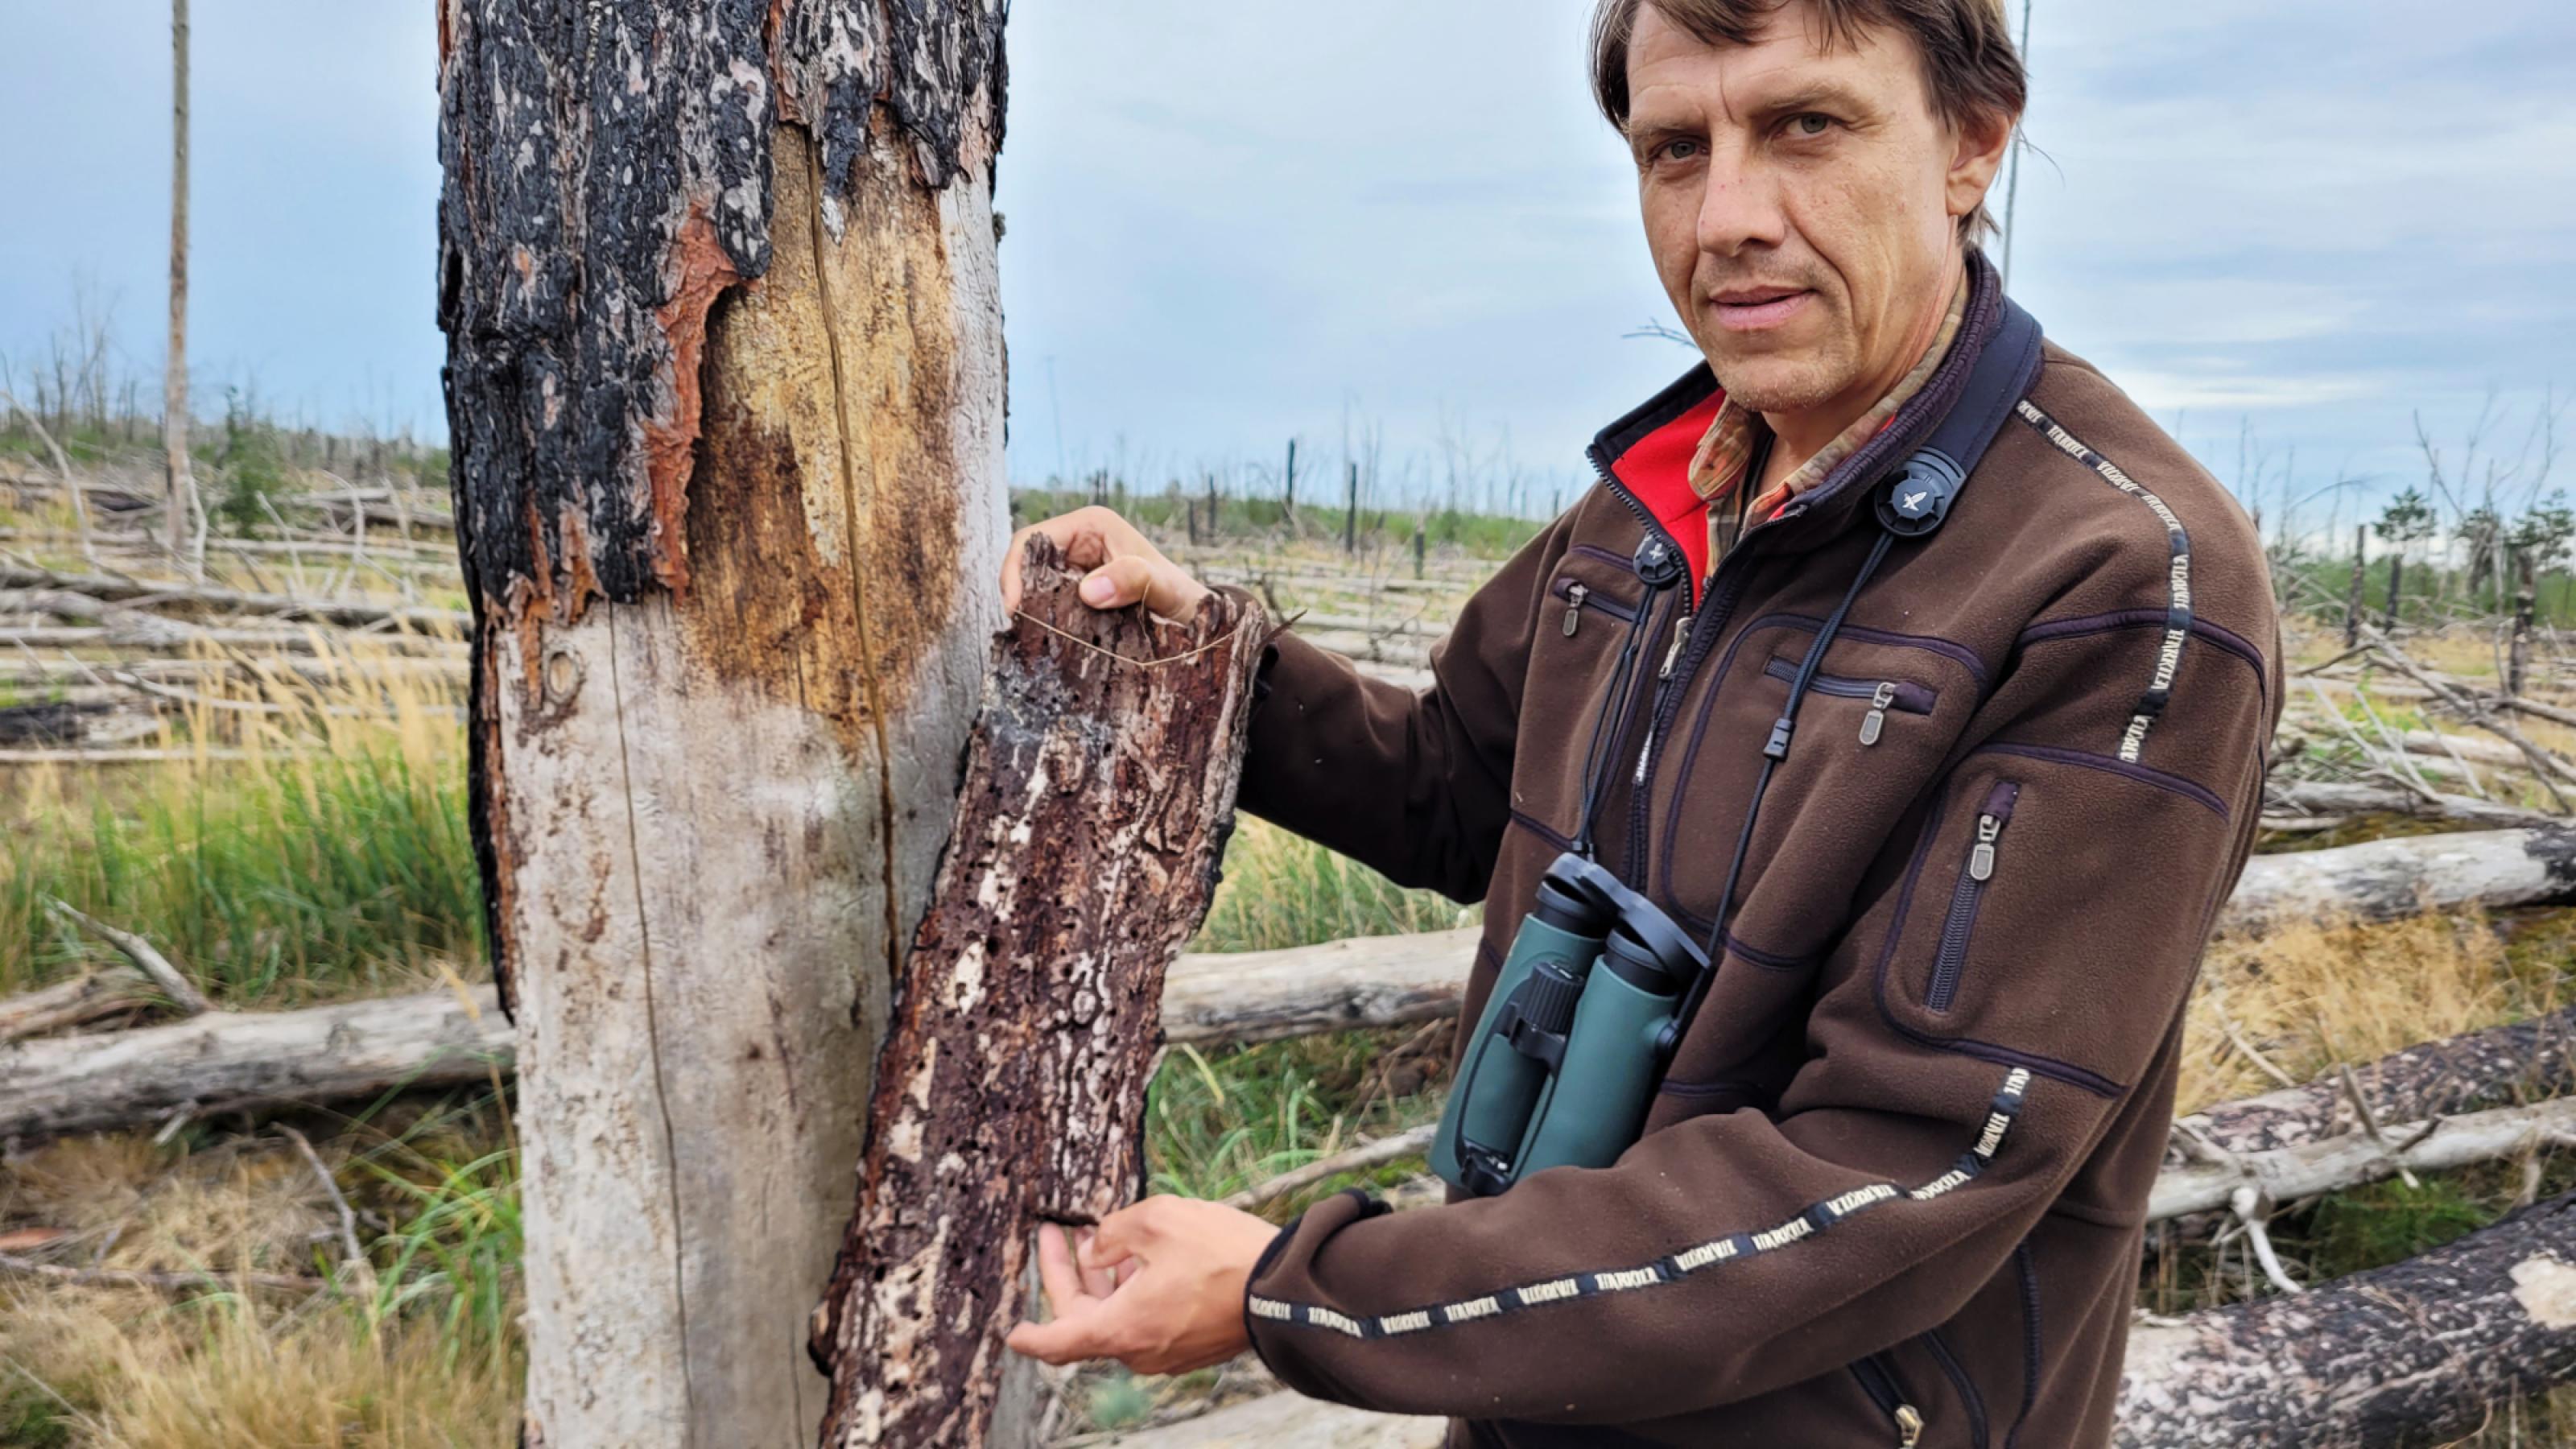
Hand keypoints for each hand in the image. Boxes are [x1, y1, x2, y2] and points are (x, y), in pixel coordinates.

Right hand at [1000, 506, 1210, 623]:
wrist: (1197, 621)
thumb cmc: (1184, 598)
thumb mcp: (1164, 587)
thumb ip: (1133, 580)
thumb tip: (1088, 590)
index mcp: (1091, 525)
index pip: (1032, 540)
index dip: (1014, 572)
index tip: (1015, 609)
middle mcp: (1078, 543)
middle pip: (1026, 565)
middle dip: (1019, 595)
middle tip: (1024, 632)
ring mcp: (1076, 569)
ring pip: (1034, 588)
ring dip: (1032, 613)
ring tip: (1036, 642)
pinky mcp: (1077, 594)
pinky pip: (1048, 606)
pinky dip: (1045, 623)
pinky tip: (1050, 643)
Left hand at [1003, 1195, 1278, 1375]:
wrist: (1287, 1287)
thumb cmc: (1222, 1254)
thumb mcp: (1158, 1220)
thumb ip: (1113, 1231)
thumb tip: (1095, 1247)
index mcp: (1122, 1328)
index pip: (1057, 1341)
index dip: (1029, 1336)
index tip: (1011, 1332)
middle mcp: (1140, 1350)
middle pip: (1086, 1320)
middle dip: (1069, 1275)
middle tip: (1059, 1233)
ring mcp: (1168, 1351)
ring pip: (1118, 1318)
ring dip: (1104, 1281)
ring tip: (1099, 1237)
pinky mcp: (1192, 1344)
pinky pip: (1148, 1322)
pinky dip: (1133, 1293)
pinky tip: (1141, 1258)